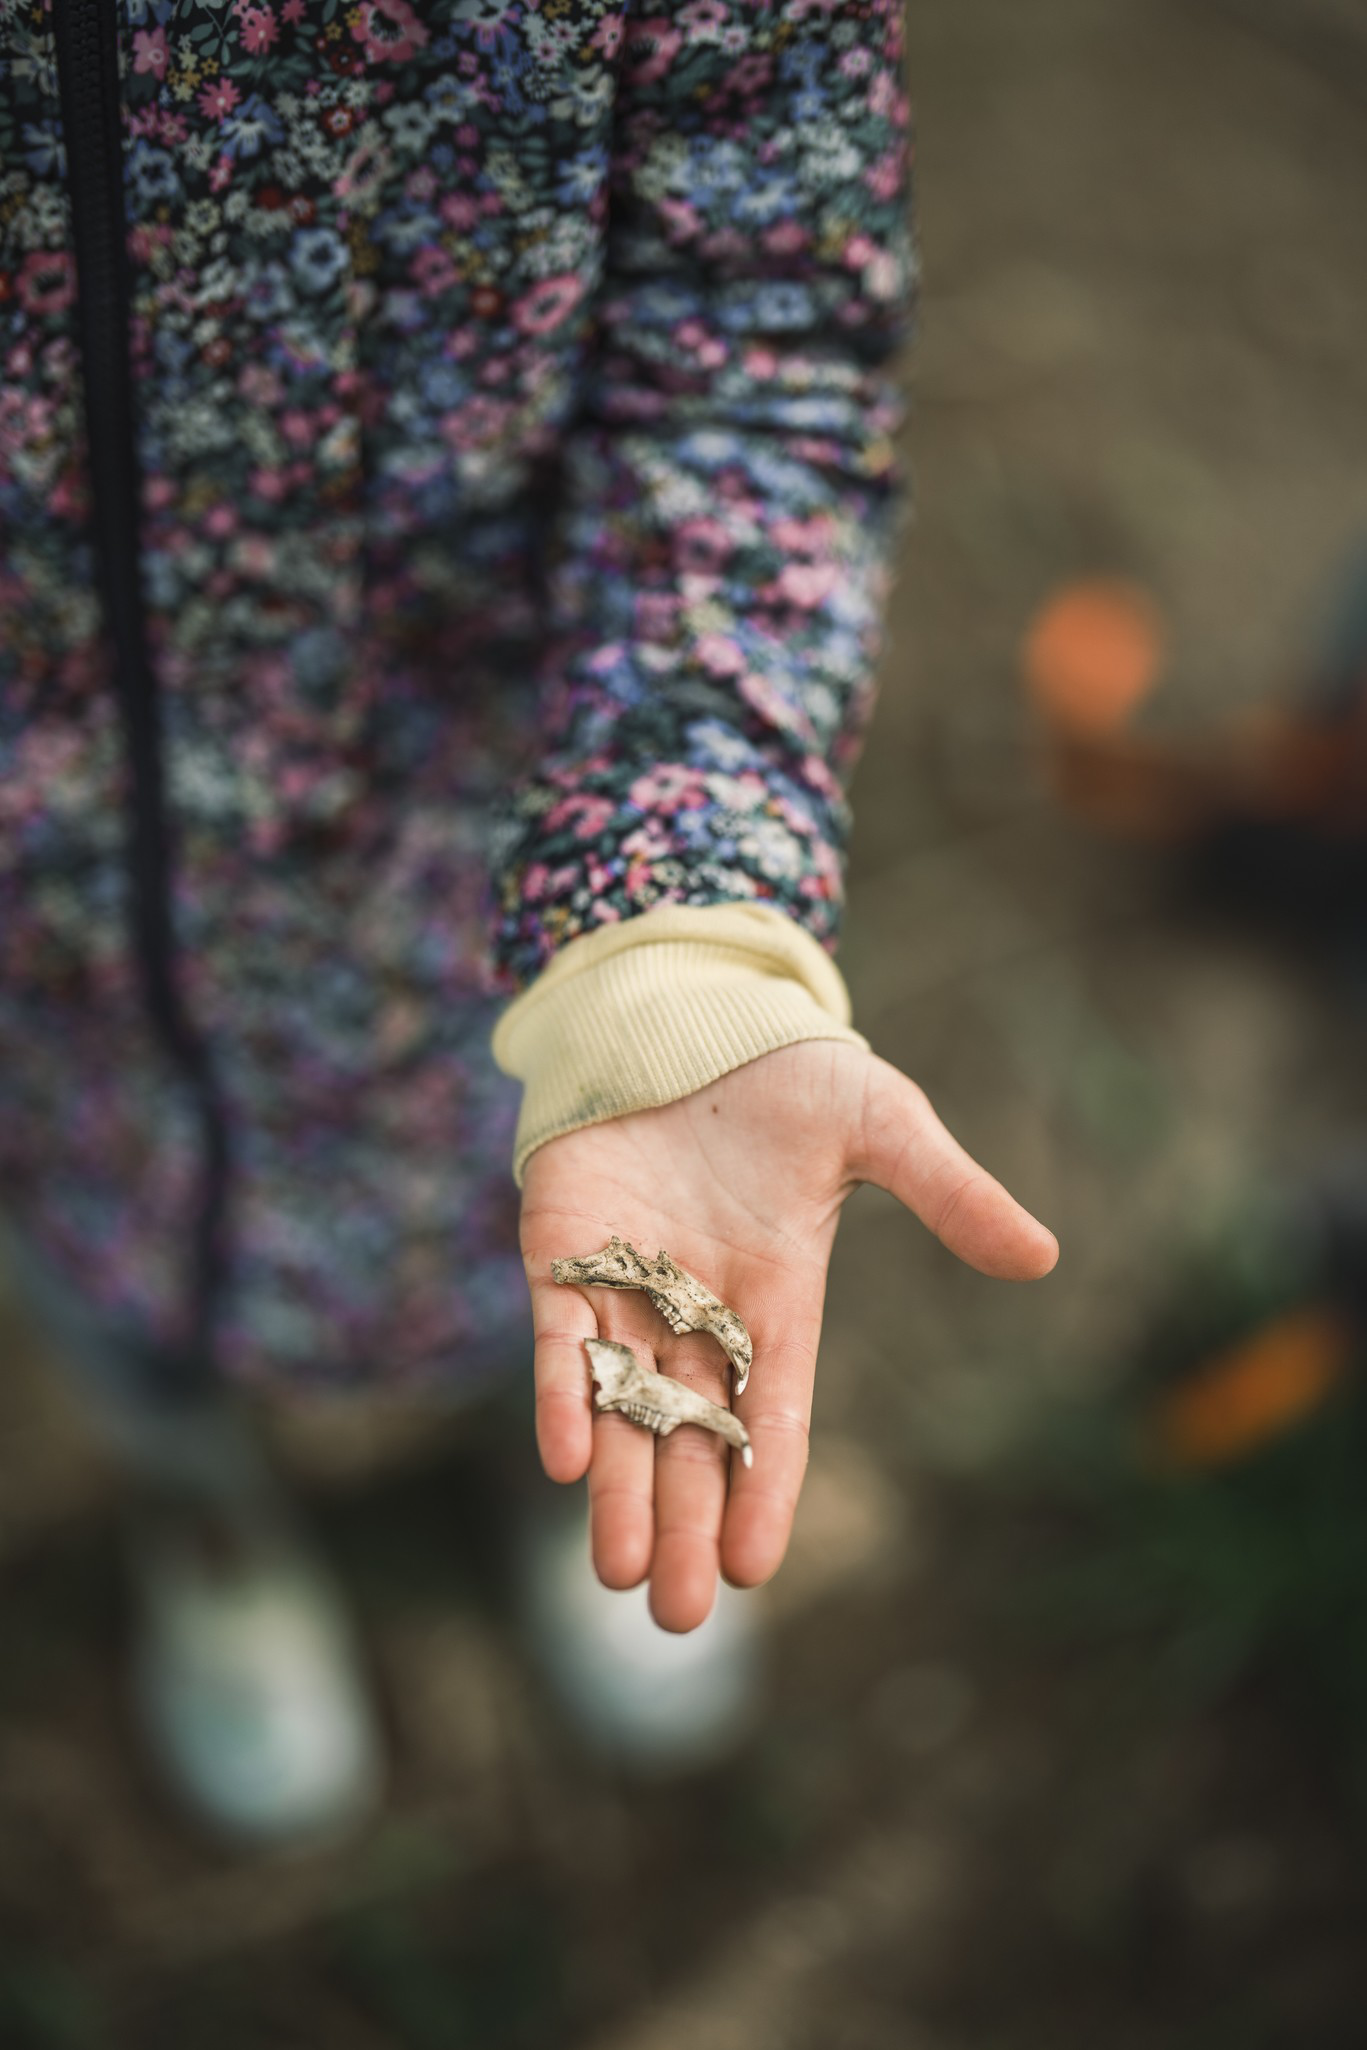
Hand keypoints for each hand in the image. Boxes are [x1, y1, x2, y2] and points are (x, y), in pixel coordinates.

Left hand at [520, 1040, 1056, 1632]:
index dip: (762, 1487)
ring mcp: (625, 1283)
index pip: (769, 1412)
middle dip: (683, 1522)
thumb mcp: (882, 1123)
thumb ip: (948, 1192)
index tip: (755, 1569)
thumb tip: (1042, 1256)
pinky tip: (567, 1462)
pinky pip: (559, 1338)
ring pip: (620, 1408)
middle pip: (689, 1436)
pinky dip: (560, 1396)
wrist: (688, 1002)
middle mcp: (698, 1308)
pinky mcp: (563, 1249)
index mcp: (777, 1295)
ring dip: (618, 1490)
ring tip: (618, 1576)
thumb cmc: (789, 1067)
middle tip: (676, 1617)